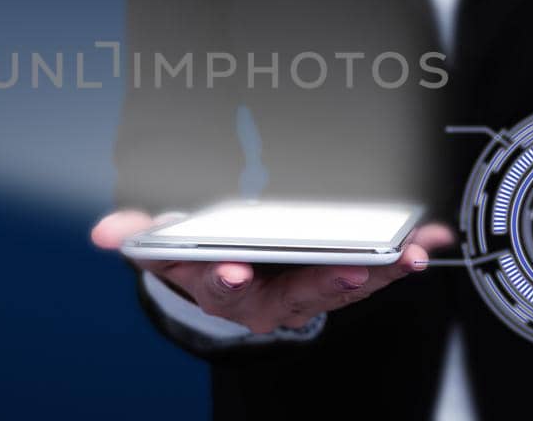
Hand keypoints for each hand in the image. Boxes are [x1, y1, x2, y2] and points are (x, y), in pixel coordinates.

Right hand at [91, 211, 452, 333]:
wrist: (235, 274)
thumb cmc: (204, 254)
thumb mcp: (167, 244)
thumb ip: (139, 233)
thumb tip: (102, 234)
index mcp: (224, 289)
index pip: (224, 288)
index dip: (228, 280)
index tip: (234, 272)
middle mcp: (269, 299)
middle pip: (297, 293)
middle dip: (325, 283)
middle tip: (348, 271)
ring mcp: (308, 291)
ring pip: (345, 286)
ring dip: (379, 273)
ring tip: (405, 256)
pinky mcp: (340, 280)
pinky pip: (374, 272)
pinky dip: (401, 257)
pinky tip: (430, 239)